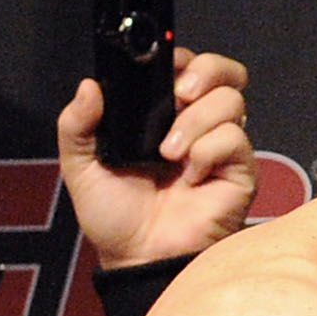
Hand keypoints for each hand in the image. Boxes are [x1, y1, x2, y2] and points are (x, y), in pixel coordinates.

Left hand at [60, 48, 256, 267]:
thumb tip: (90, 86)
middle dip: (204, 72)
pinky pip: (235, 139)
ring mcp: (221, 148)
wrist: (136, 257)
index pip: (186, 66)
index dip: (180, 58)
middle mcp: (197, 125)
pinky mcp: (239, 171)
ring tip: (169, 152)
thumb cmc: (115, 218)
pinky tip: (191, 176)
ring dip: (195, 122)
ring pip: (230, 101)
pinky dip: (208, 152)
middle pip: (224, 72)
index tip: (161, 71)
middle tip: (179, 94)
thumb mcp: (81, 165)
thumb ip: (77, 124)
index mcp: (162, 116)